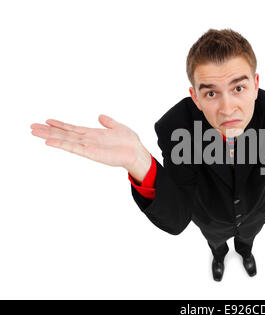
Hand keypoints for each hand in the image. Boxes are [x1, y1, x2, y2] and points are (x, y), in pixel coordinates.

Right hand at [30, 115, 150, 175]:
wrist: (136, 152)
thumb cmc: (129, 142)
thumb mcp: (117, 127)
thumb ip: (108, 122)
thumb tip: (100, 116)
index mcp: (92, 134)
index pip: (72, 128)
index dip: (60, 124)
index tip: (47, 120)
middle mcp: (87, 140)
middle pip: (63, 134)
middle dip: (48, 130)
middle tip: (31, 127)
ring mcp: (87, 147)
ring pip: (64, 140)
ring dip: (49, 136)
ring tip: (34, 132)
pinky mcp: (90, 153)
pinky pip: (73, 148)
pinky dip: (61, 144)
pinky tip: (49, 142)